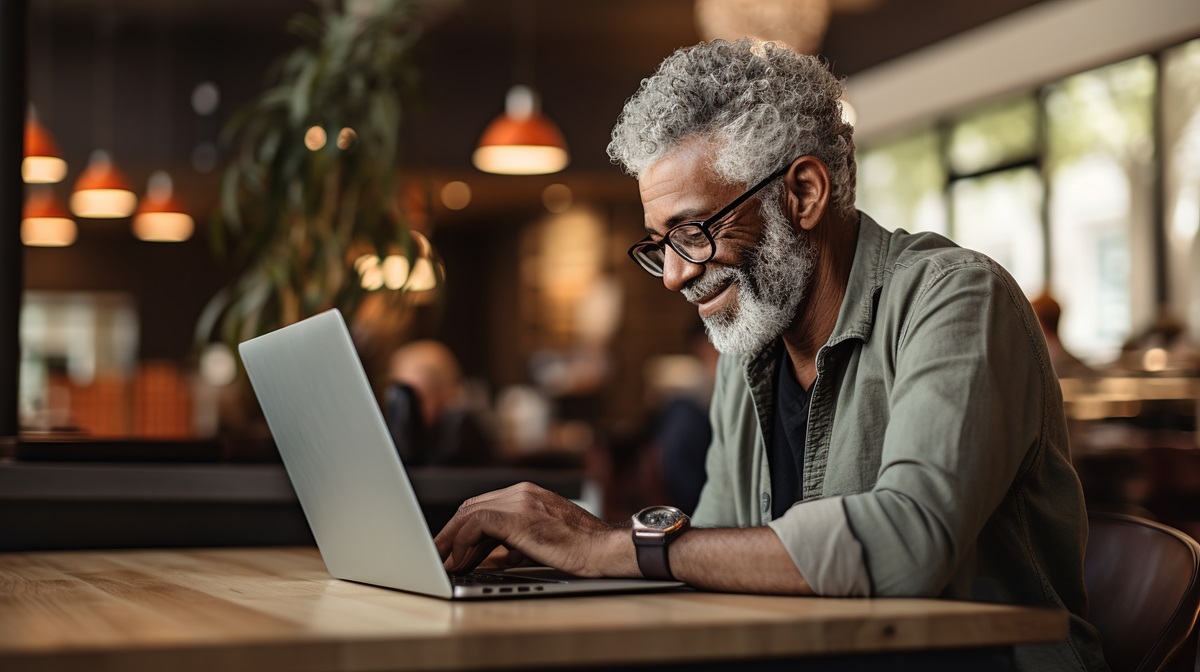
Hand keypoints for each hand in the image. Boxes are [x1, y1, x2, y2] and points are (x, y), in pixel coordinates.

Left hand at [433, 482, 633, 577]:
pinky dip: (463, 543)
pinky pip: (477, 524)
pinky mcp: (519, 518)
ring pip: (470, 514)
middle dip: (451, 533)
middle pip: (471, 507)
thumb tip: (491, 560)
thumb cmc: (581, 549)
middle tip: (438, 556)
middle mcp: (521, 492)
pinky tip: (461, 561)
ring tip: (445, 563)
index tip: (450, 549)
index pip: (483, 506)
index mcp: (527, 494)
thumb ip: (514, 546)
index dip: (462, 528)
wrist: (604, 549)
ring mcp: (520, 502)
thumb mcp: (541, 543)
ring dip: (452, 540)